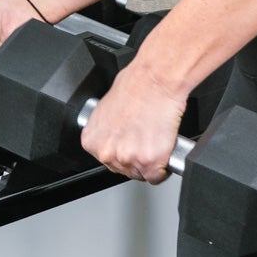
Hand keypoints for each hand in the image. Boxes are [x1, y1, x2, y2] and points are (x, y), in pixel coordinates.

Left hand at [80, 63, 186, 184]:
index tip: (131, 143)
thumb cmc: (134, 86)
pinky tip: (163, 148)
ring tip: (154, 138)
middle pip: (124, 170)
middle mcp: (107, 152)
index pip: (108, 161)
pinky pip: (159, 176)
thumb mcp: (106, 109)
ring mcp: (128, 159)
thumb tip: (114, 137)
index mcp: (92, 141)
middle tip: (145, 138)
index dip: (124, 151)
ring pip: (142, 174)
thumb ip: (107, 131)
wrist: (155, 80)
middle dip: (137, 157)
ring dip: (151, 162)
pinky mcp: (150, 162)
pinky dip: (164, 166)